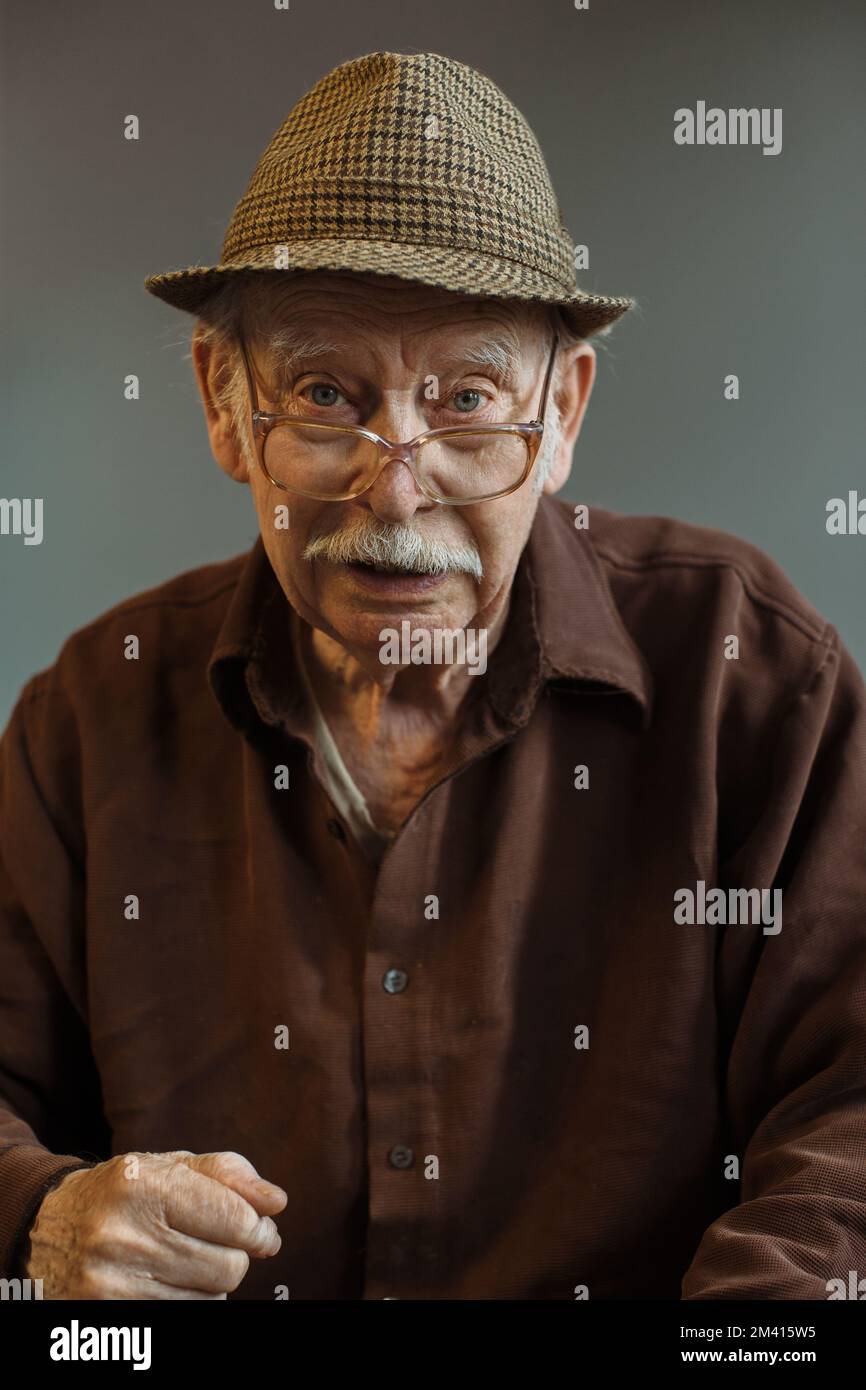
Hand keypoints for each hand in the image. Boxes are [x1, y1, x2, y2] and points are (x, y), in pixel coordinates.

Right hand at [25, 1150, 286, 1298]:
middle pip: (228, 1266)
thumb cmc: (124, 1191)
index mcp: (144, 1186)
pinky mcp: (109, 1313)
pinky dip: (189, 1300)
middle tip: (218, 1242)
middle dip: (234, 1254)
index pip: (235, 1220)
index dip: (259, 1229)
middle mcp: (124, 1235)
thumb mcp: (169, 1166)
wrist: (48, 1226)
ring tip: (184, 1257)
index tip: (262, 1231)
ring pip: (210, 1298)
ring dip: (211, 1280)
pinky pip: (184, 1316)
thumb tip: (276, 1202)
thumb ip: (228, 1176)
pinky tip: (168, 1280)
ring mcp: (112, 1282)